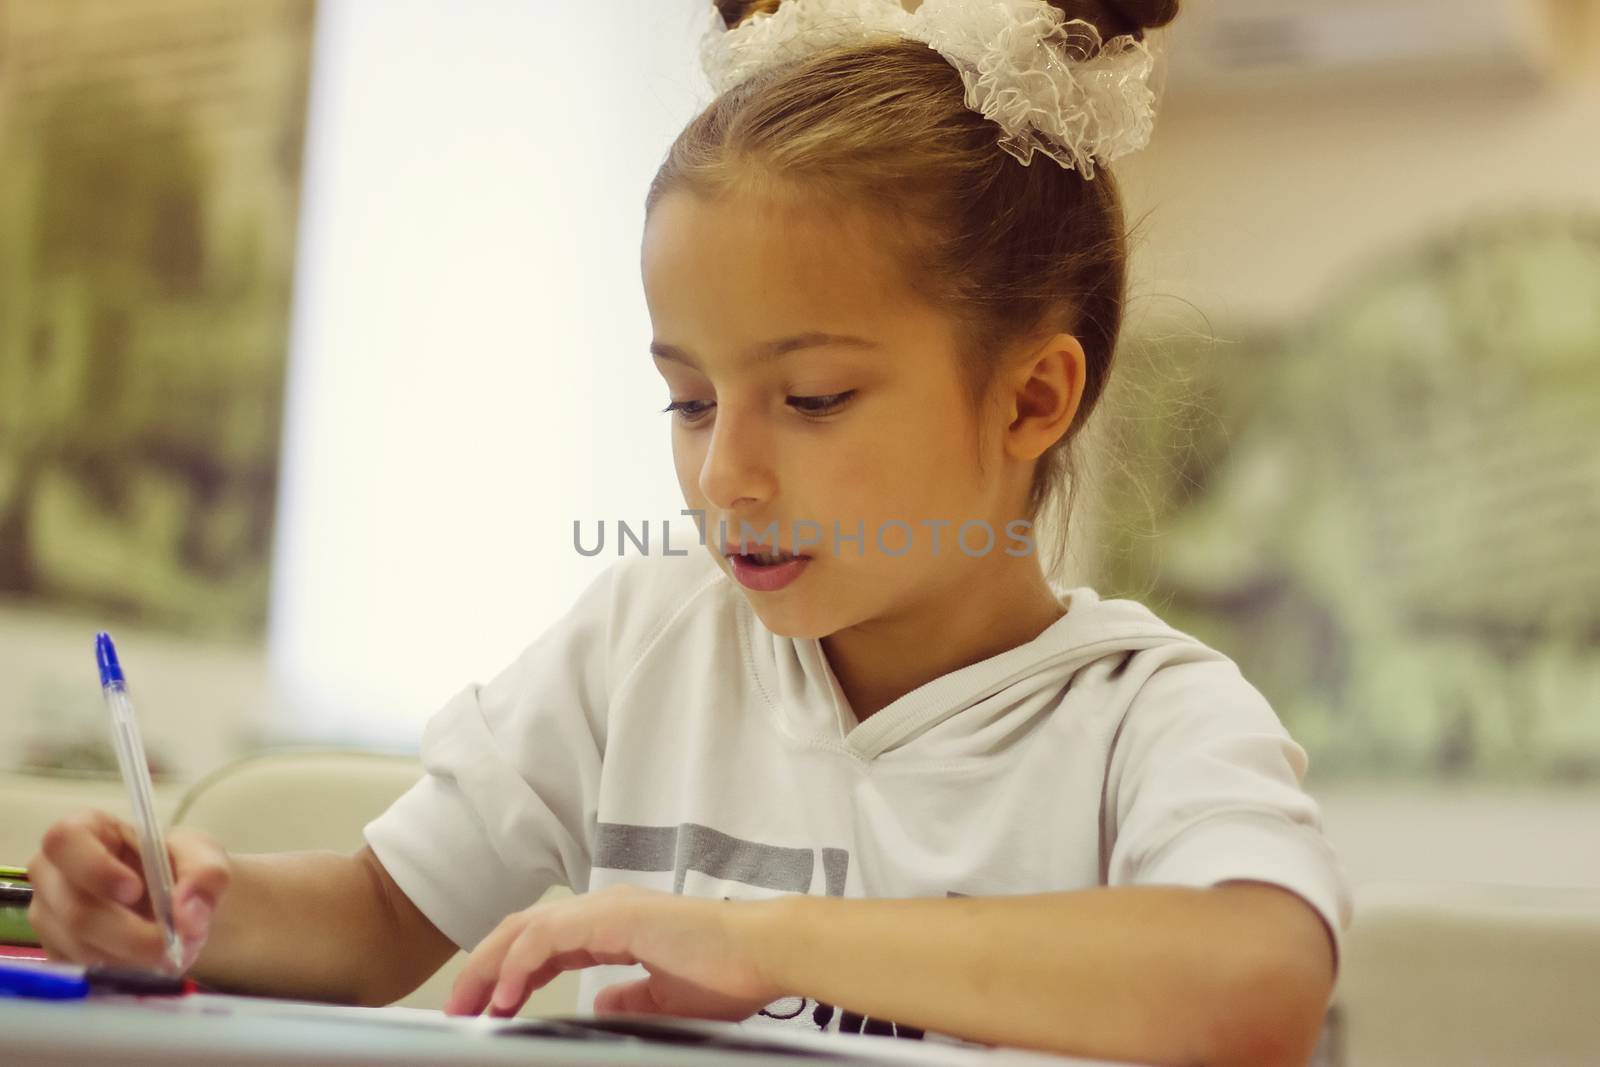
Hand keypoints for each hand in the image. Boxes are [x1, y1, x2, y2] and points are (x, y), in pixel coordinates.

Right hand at [27, 809, 231, 972]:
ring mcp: (50, 915)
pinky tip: (151, 964)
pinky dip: (123, 970)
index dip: (94, 867)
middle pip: (74, 907)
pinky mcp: (57, 951)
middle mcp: (54, 872)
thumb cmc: (180, 867)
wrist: (180, 904)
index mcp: (83, 831)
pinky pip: (82, 968)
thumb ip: (204, 874)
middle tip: (172, 945)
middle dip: (129, 933)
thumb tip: (186, 913)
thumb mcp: (204, 856)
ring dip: (131, 956)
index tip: (135, 890)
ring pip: (78, 945)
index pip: (65, 840)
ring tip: (173, 953)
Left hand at [443, 884, 785, 1020]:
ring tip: (469, 1006)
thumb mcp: (665, 999)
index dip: (508, 973)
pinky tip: (506, 995)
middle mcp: (604, 910)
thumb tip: (601, 1005)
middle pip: (522, 930)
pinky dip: (520, 963)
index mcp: (615, 925)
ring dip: (490, 967)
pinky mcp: (616, 916)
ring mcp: (608, 908)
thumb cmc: (730, 972)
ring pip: (526, 929)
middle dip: (483, 969)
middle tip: (458, 1010)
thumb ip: (629, 998)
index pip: (542, 943)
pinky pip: (549, 938)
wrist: (765, 953)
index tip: (486, 1010)